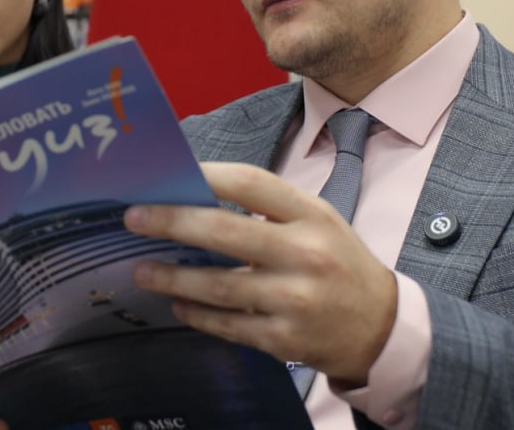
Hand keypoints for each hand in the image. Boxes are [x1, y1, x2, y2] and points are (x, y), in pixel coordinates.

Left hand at [124, 161, 397, 384]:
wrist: (379, 326)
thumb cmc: (336, 262)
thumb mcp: (317, 222)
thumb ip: (268, 208)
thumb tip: (194, 196)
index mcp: (311, 215)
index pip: (251, 183)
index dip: (206, 174)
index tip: (171, 172)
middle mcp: (305, 254)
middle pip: (225, 232)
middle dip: (172, 223)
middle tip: (134, 218)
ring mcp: (294, 300)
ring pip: (219, 286)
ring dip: (172, 278)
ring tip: (141, 271)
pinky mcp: (284, 340)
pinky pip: (228, 325)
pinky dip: (197, 315)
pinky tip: (178, 306)